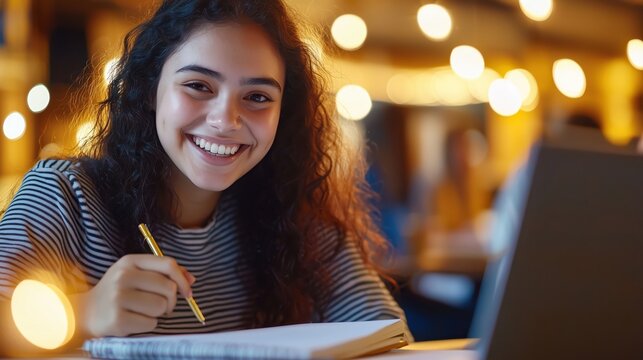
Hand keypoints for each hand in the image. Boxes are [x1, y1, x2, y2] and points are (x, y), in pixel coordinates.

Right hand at [74, 254, 195, 337]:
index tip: (188, 291)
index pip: (168, 264)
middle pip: (168, 288)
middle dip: (171, 300)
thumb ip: (164, 273)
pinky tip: (133, 320)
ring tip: (142, 311)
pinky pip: (151, 323)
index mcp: (130, 262)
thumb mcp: (136, 274)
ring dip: (158, 313)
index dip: (183, 279)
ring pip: (161, 307)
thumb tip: (191, 280)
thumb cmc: (119, 292)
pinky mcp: (118, 320)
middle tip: (162, 305)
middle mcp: (123, 277)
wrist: (85, 312)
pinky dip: (147, 325)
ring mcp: (119, 299)